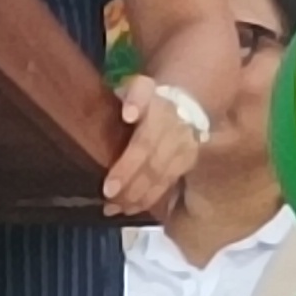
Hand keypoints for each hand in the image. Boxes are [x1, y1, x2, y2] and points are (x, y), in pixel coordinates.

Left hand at [102, 74, 202, 216]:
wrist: (188, 101)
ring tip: (115, 210)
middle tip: (108, 205)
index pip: (143, 146)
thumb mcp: (142, 86)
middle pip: (152, 169)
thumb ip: (135, 95)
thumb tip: (128, 113)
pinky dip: (150, 199)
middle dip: (130, 190)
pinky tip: (131, 209)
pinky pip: (168, 185)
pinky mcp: (187, 164)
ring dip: (138, 199)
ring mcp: (184, 153)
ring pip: (161, 180)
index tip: (108, 188)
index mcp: (162, 117)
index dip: (127, 168)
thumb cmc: (153, 97)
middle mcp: (176, 137)